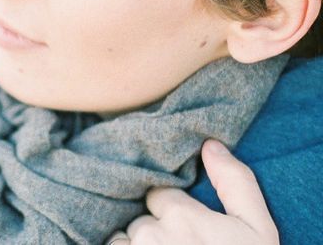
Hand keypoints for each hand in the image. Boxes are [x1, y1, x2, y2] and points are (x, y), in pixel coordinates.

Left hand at [104, 139, 278, 244]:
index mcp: (183, 218)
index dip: (171, 212)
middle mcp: (151, 235)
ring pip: (121, 240)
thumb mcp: (257, 232)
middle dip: (153, 233)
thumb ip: (237, 185)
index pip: (158, 196)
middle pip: (139, 220)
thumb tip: (210, 144)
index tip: (186, 230)